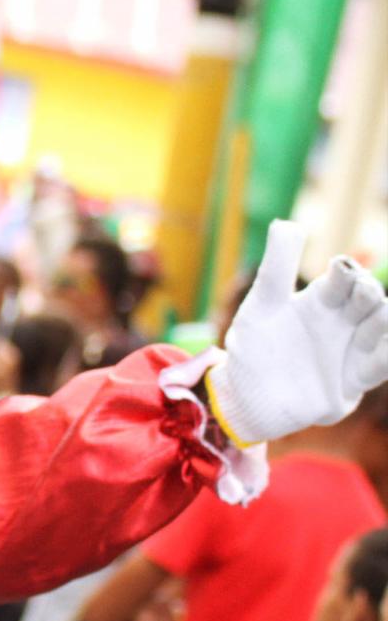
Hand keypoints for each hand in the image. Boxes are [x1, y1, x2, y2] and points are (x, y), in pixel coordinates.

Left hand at [209, 220, 387, 444]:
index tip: (339, 269)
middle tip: (360, 292)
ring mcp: (351, 350)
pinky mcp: (354, 380)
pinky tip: (386, 343)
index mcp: (320, 300)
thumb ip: (278, 266)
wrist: (247, 396)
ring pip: (382, 328)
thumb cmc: (253, 347)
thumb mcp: (263, 305)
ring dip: (383, 320)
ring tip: (377, 314)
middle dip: (367, 292)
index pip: (344, 277)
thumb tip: (287, 223)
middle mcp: (341, 322)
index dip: (347, 271)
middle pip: (368, 298)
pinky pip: (382, 364)